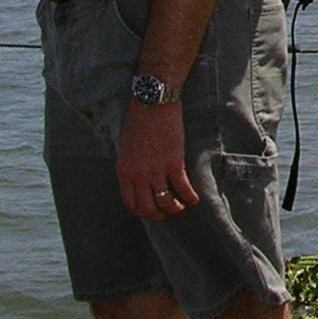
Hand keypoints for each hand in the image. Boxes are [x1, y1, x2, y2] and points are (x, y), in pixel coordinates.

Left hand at [116, 98, 198, 219]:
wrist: (153, 103)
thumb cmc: (138, 121)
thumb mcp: (125, 148)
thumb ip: (130, 168)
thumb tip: (139, 183)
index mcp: (124, 172)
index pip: (131, 203)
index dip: (143, 212)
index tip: (152, 211)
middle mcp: (138, 176)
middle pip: (148, 208)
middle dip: (159, 215)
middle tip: (168, 213)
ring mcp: (156, 171)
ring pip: (166, 202)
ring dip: (175, 208)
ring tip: (181, 206)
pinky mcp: (174, 163)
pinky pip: (182, 188)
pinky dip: (189, 197)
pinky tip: (193, 198)